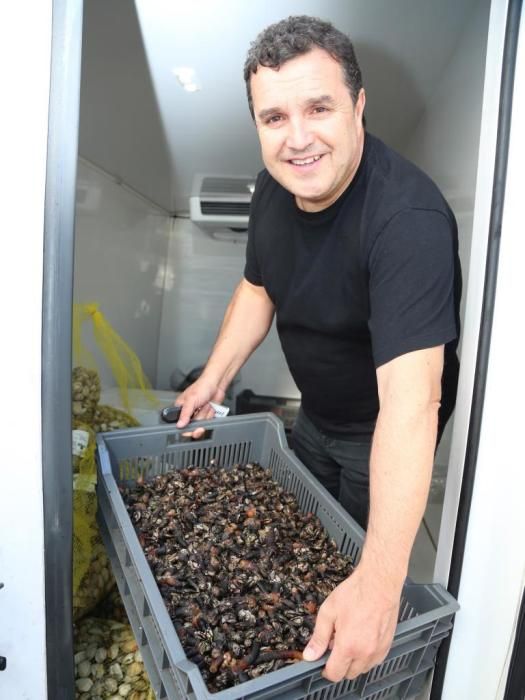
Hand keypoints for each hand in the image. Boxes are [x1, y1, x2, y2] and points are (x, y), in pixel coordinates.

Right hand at [174, 376, 225, 438]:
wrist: (217, 384)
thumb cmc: (202, 387)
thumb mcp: (191, 400)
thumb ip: (184, 414)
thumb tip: (179, 425)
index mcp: (180, 408)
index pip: (179, 424)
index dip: (185, 429)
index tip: (191, 429)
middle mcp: (189, 412)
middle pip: (191, 427)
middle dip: (199, 419)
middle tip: (201, 411)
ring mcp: (198, 414)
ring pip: (201, 424)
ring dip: (206, 414)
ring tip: (206, 404)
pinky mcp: (206, 415)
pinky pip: (208, 422)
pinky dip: (211, 415)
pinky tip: (210, 407)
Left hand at [302, 565, 400, 680]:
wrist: (379, 583)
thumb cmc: (355, 593)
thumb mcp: (328, 612)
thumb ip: (319, 637)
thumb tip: (310, 655)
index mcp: (348, 646)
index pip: (334, 674)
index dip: (325, 670)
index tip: (322, 661)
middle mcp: (365, 653)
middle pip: (348, 674)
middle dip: (339, 664)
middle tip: (335, 644)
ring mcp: (378, 651)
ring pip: (362, 668)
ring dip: (353, 661)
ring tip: (349, 638)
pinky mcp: (387, 645)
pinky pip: (374, 660)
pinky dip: (366, 656)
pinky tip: (361, 637)